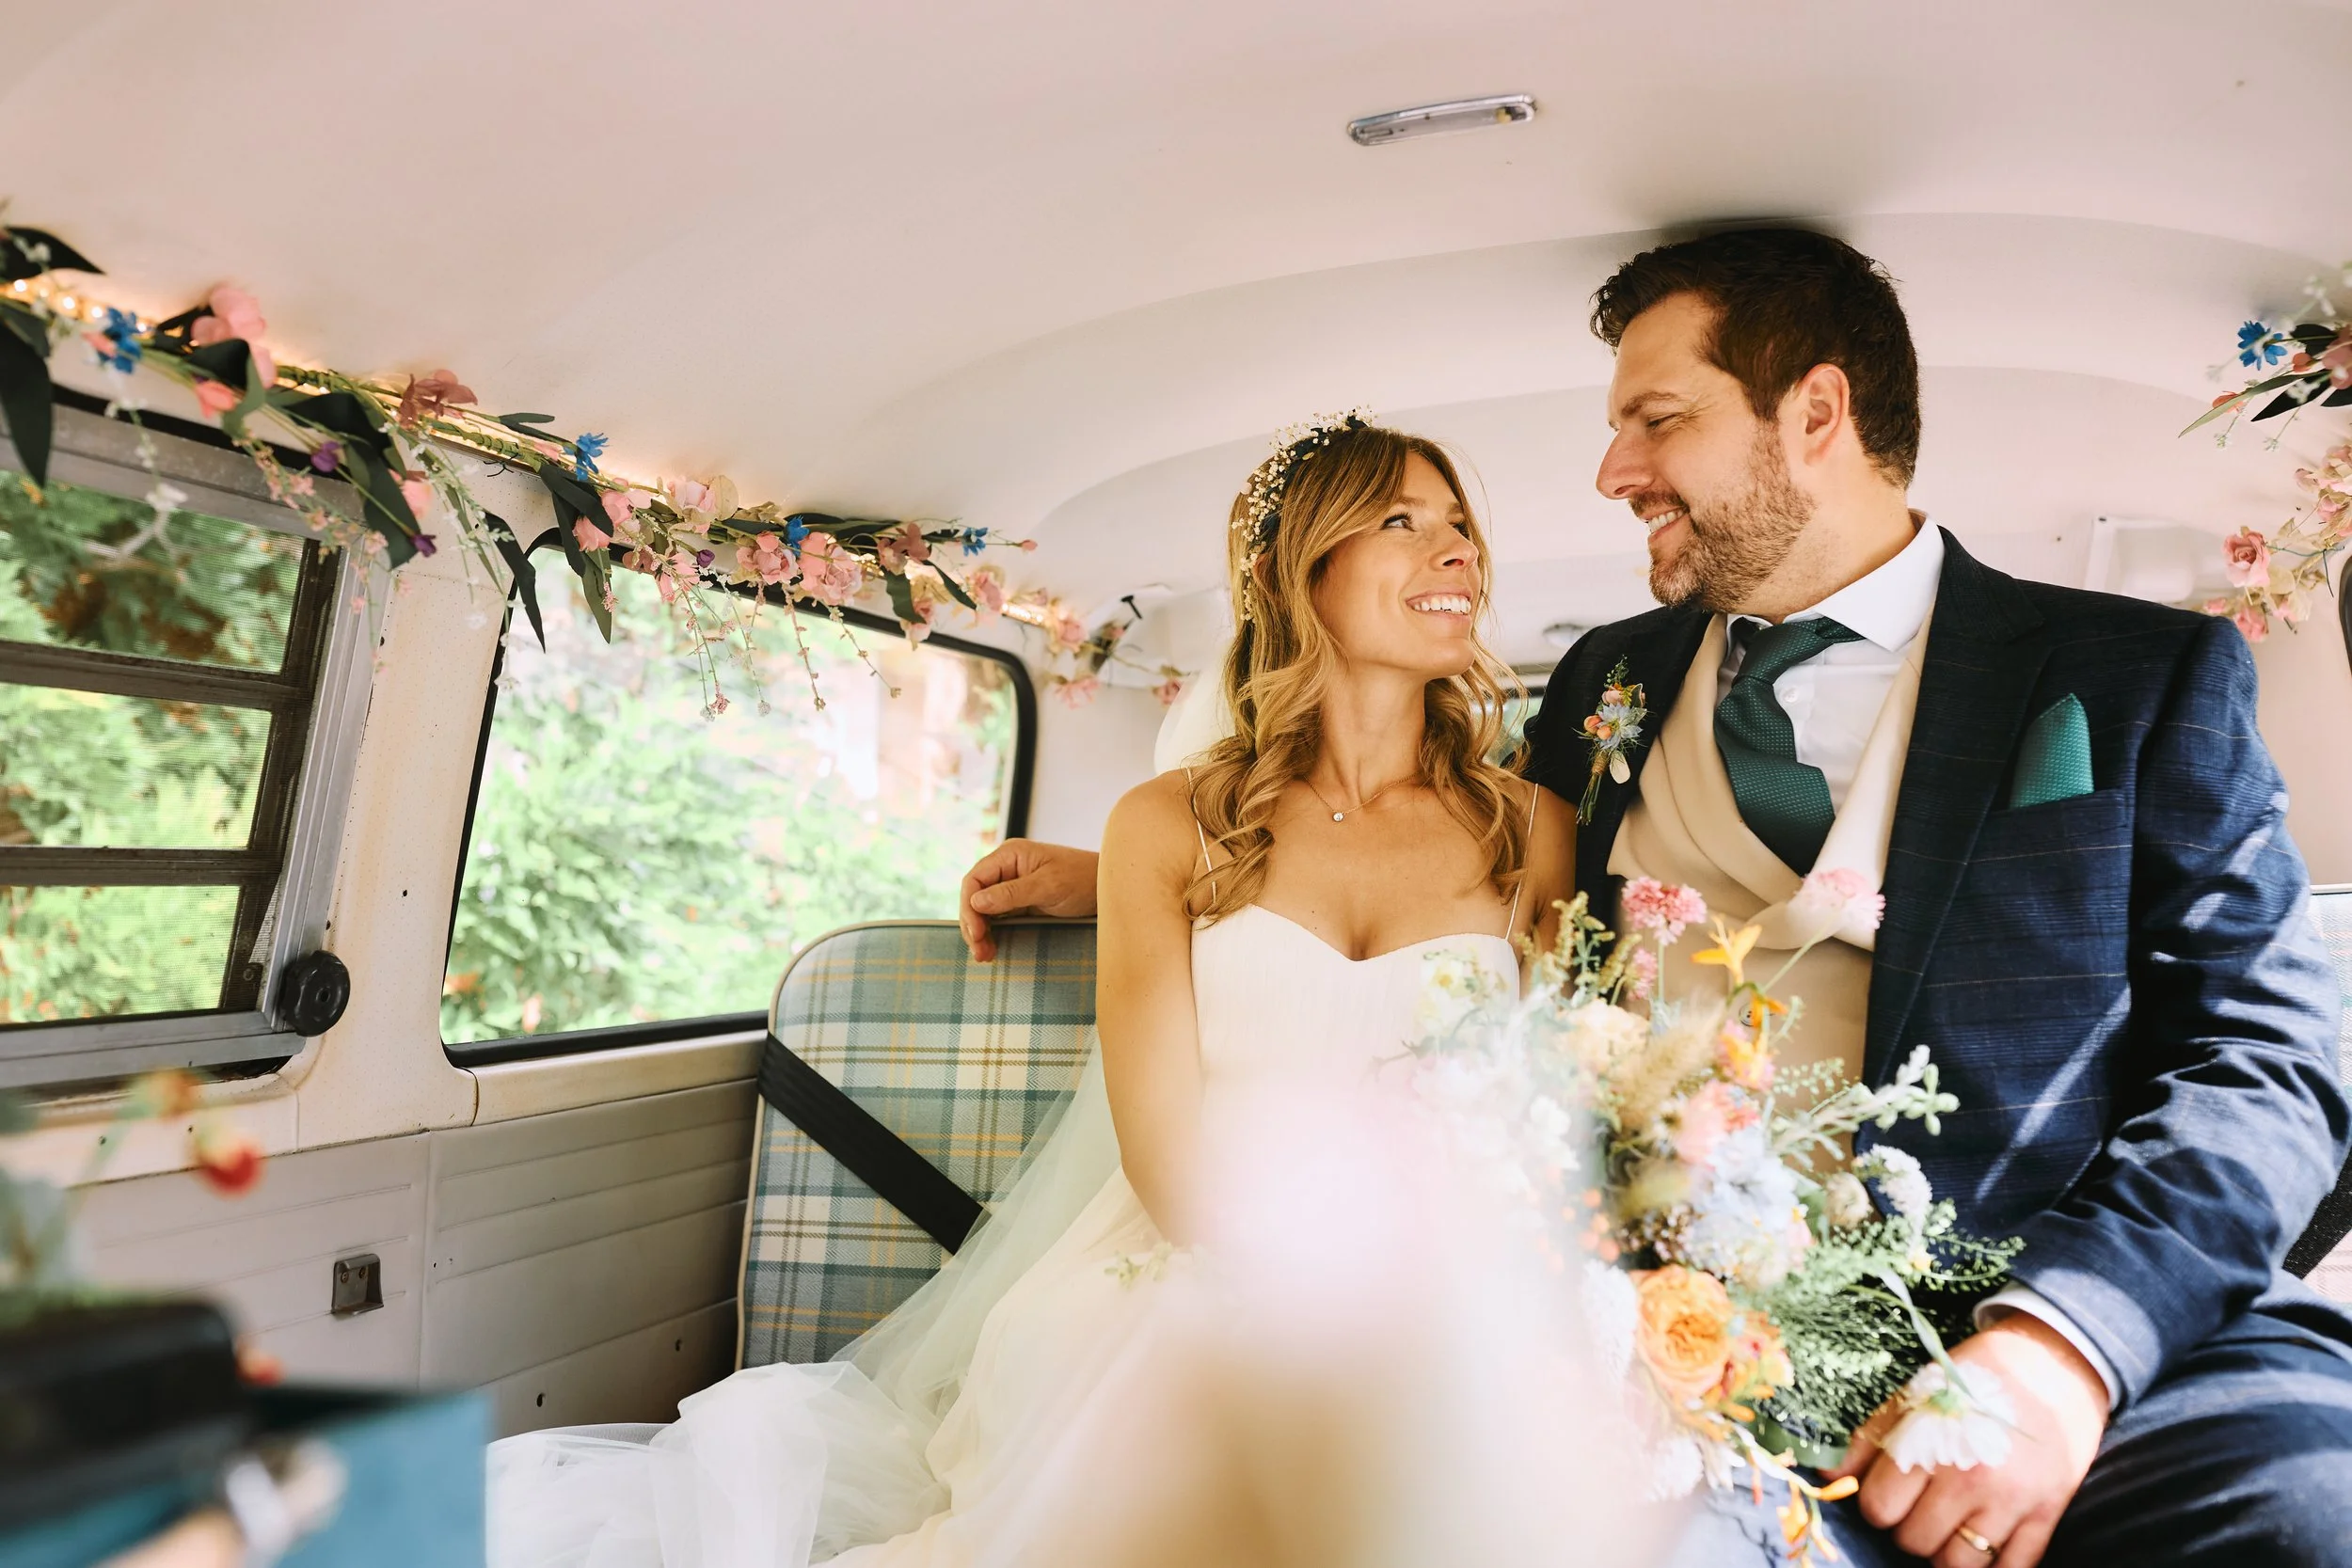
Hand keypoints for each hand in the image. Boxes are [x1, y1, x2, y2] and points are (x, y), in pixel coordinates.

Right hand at [958, 840, 1100, 961]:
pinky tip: (991, 948)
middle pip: (975, 896)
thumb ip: (1012, 893)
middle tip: (979, 952)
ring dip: (980, 932)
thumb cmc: (1083, 879)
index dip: (968, 906)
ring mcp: (1012, 885)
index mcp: (1010, 855)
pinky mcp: (1021, 902)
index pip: (974, 880)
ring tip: (984, 956)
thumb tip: (976, 901)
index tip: (976, 932)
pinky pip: (998, 917)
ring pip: (983, 910)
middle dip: (973, 924)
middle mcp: (1007, 868)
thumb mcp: (1049, 886)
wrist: (1108, 888)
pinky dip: (992, 933)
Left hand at [1827, 1315, 2107, 1567]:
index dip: (1878, 1502)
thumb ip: (1870, 1439)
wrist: (2053, 1363)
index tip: (1891, 1489)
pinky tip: (1984, 1540)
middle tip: (1922, 1503)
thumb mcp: (1916, 1395)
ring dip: (1946, 1550)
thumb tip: (1827, 1477)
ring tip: (1950, 1523)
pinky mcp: (2047, 1516)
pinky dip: (1994, 1565)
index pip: (1879, 1508)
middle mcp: (1970, 1481)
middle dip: (1909, 1526)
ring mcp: (2011, 1504)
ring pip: (1958, 1565)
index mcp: (1930, 1446)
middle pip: (1913, 1541)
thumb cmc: (1975, 1377)